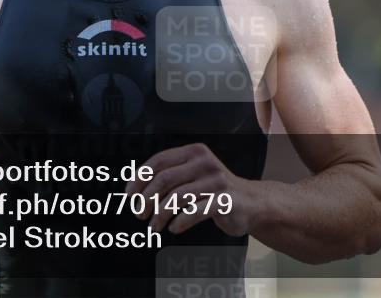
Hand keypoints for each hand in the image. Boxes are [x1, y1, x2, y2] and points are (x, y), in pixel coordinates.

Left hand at [125, 143, 258, 236]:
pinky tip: (174, 228)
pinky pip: (195, 211)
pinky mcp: (225, 200)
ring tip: (154, 226)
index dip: (140, 179)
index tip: (130, 196)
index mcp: (194, 152)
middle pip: (165, 179)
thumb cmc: (213, 190)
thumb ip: (170, 176)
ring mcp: (216, 181)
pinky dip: (180, 222)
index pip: (159, 161)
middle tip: (139, 214)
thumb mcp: (193, 175)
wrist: (251, 202)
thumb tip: (135, 189)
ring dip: (160, 214)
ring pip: (177, 197)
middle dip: (147, 199)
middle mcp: (205, 162)